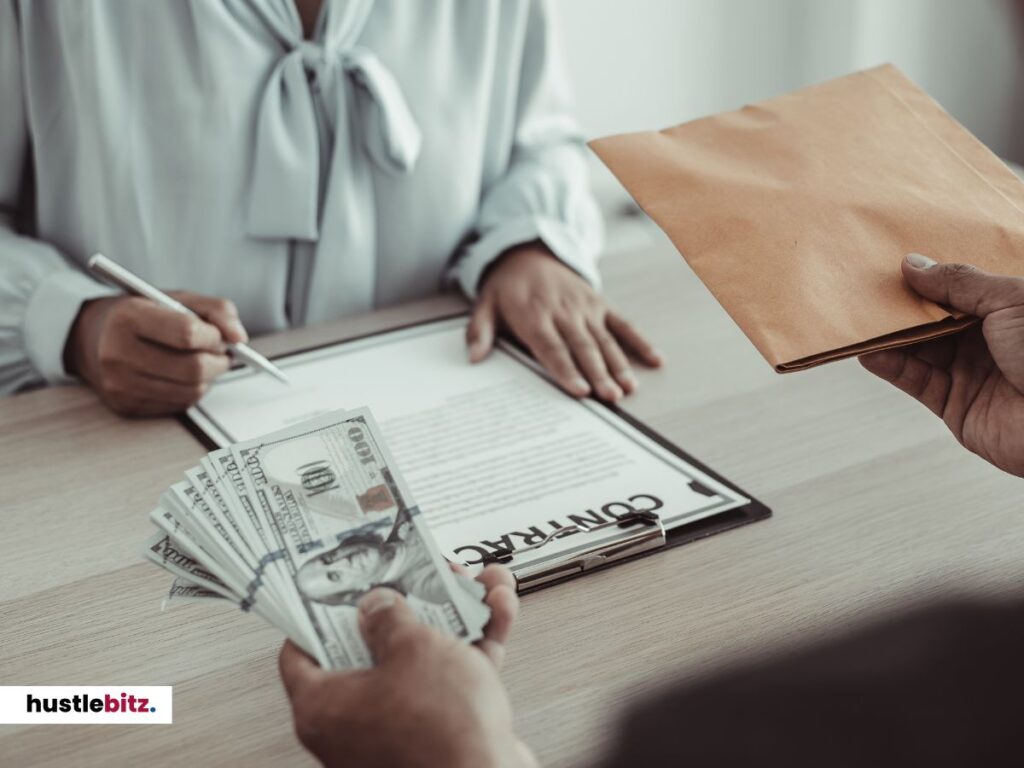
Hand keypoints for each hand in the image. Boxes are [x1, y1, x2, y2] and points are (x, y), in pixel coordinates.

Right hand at [64, 291, 246, 416]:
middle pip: (193, 368)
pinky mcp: (126, 406)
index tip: (219, 334)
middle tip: (221, 351)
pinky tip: (183, 375)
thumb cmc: (141, 315)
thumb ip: (216, 310)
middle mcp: (118, 354)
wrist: (91, 338)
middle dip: (219, 360)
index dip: (214, 336)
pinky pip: (180, 404)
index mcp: (128, 318)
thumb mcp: (175, 298)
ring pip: (191, 390)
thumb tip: (240, 338)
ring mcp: (120, 384)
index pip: (187, 334)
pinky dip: (192, 389)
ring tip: (202, 360)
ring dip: (209, 377)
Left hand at [279, 566, 535, 767]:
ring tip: (474, 585)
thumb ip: (392, 617)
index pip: (303, 650)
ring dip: (453, 617)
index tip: (343, 586)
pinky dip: (473, 645)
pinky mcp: (440, 734)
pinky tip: (496, 611)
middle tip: (422, 578)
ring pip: (422, 659)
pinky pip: (451, 680)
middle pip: (374, 646)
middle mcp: (355, 724)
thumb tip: (380, 605)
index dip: (322, 610)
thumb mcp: (412, 648)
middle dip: (411, 603)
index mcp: (324, 707)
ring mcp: (399, 731)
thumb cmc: (441, 738)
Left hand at [467, 244, 661, 401]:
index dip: (566, 369)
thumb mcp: (485, 304)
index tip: (579, 390)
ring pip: (605, 340)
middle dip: (598, 374)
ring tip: (628, 389)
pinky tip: (655, 359)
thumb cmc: (507, 286)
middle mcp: (563, 312)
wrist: (529, 250)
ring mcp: (585, 307)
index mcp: (534, 315)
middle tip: (611, 398)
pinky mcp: (600, 304)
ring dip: (618, 365)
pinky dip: (640, 341)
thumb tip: (474, 358)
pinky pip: (623, 323)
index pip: (551, 347)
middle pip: (582, 347)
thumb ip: (480, 331)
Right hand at [860, 254, 1023, 476]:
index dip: (927, 278)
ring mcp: (971, 373)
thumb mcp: (1009, 300)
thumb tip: (913, 264)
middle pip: (933, 319)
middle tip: (867, 291)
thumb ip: (959, 282)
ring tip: (860, 319)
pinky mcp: (955, 406)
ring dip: (889, 336)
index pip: (958, 290)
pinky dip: (891, 366)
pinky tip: (871, 351)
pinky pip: (916, 381)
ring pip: (919, 349)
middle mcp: (989, 341)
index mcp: (1008, 311)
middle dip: (902, 306)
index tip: (892, 267)